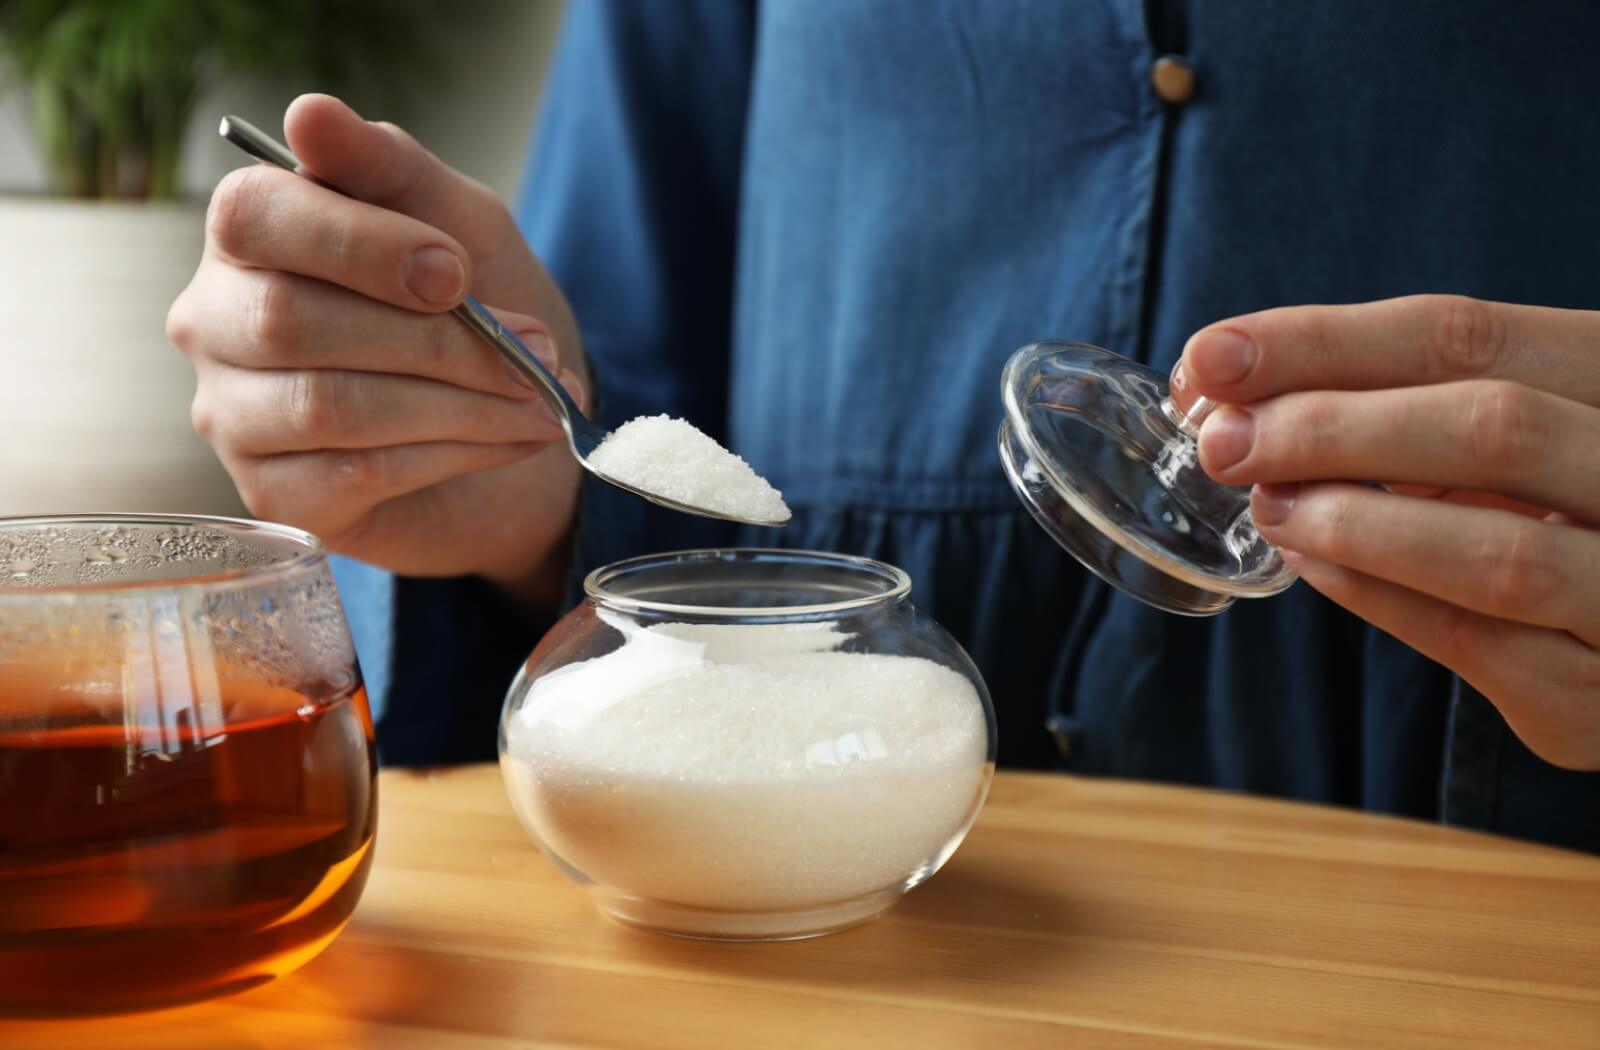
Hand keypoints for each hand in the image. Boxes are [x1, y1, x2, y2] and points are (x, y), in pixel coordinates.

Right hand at [168, 94, 587, 606]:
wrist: (516, 420)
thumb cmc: (474, 309)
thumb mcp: (458, 222)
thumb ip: (391, 168)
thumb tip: (311, 115)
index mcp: (251, 234)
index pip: (255, 217)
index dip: (358, 244)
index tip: (457, 270)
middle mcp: (215, 321)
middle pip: (291, 321)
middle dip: (434, 338)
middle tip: (531, 349)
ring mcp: (233, 415)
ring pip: (330, 404)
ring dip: (459, 402)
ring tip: (539, 399)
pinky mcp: (275, 496)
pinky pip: (357, 472)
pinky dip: (455, 452)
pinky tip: (513, 438)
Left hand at [1180, 295, 1599, 769]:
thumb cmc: (1558, 515)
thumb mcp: (1508, 434)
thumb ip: (1403, 401)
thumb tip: (1234, 382)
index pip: (1467, 338)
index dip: (1323, 343)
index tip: (1213, 357)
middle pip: (1493, 428)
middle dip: (1330, 429)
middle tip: (1223, 442)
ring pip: (1500, 552)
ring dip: (1355, 525)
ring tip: (1268, 506)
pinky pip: (1483, 646)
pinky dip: (1381, 599)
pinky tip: (1314, 566)